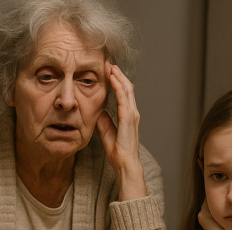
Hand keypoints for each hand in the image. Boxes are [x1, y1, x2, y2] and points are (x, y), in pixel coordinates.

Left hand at [96, 61, 146, 201]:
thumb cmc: (118, 151)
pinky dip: (118, 85)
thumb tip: (99, 112)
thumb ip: (104, 121)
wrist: (124, 163)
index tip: (107, 71)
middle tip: (108, 62)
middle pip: (126, 87)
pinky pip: (124, 97)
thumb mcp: (107, 132)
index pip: (123, 93)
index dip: (116, 81)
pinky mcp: (129, 118)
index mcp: (127, 115)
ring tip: (110, 65)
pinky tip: (112, 77)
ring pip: (127, 89)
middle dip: (117, 74)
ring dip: (118, 76)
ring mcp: (132, 114)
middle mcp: (132, 112)